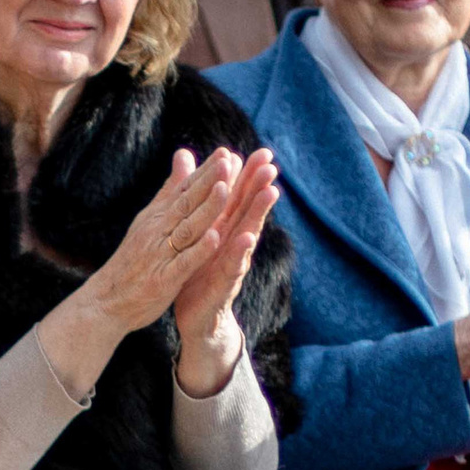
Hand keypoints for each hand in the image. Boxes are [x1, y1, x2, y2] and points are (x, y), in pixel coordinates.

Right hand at [84, 149, 243, 334]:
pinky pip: (184, 262)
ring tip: (225, 190)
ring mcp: (160, 254)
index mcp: (157, 217)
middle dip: (208, 182)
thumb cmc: (133, 260)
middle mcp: (158, 230)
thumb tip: (184, 155)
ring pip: (188, 228)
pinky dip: (199, 250)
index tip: (224, 152)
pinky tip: (215, 238)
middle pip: (186, 202)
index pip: (183, 189)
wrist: (107, 300)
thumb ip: (171, 189)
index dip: (204, 172)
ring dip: (206, 209)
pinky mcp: (164, 279)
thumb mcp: (149, 219)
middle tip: (225, 161)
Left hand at [171, 148, 280, 392]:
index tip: (260, 150)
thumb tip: (207, 181)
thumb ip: (205, 212)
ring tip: (270, 193)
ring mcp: (231, 265)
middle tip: (272, 163)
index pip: (238, 200)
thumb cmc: (199, 274)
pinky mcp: (223, 287)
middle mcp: (232, 245)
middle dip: (260, 187)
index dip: (248, 176)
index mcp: (224, 231)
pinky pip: (232, 268)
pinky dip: (239, 254)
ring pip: (247, 235)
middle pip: (248, 212)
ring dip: (258, 214)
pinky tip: (247, 240)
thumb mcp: (200, 239)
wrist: (197, 318)